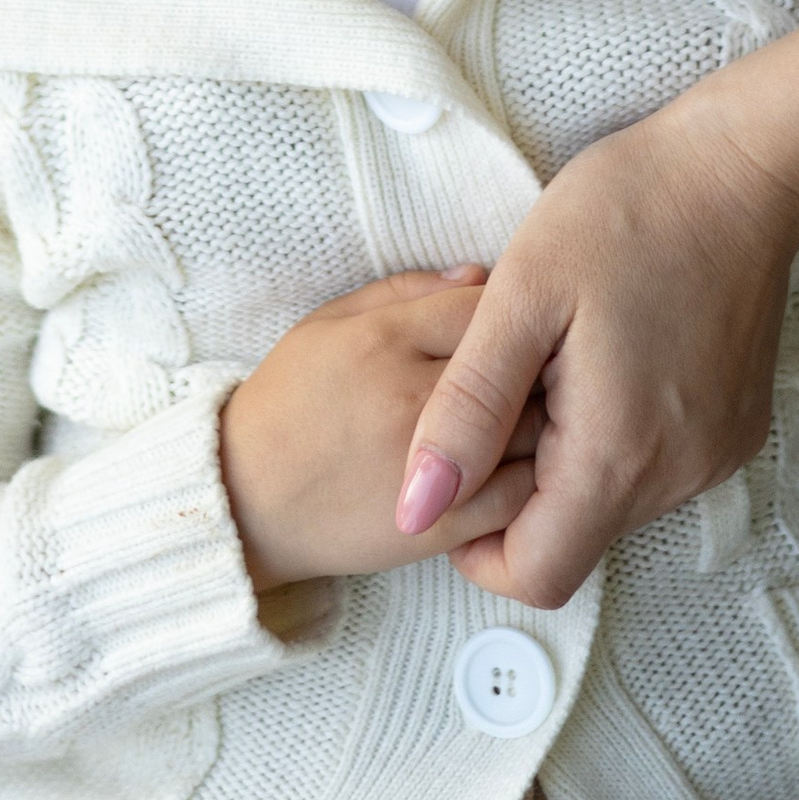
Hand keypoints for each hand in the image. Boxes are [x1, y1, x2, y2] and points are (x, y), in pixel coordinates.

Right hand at [219, 272, 542, 589]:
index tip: (519, 320)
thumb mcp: (328, 323)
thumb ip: (406, 290)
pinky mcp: (441, 525)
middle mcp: (412, 398)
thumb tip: (480, 274)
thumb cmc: (287, 404)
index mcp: (383, 339)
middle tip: (553, 365)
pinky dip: (541, 480)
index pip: (487, 305)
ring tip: (551, 413)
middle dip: (546, 363)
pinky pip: (523, 498)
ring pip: (535, 433)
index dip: (515, 309)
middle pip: (524, 366)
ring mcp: (432, 466)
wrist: (245, 503)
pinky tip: (533, 465)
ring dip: (552, 420)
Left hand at [393, 95, 798, 610]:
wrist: (742, 165)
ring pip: (612, 503)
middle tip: (511, 378)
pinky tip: (608, 353)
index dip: (477, 542)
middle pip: (573, 538)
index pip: (535, 576)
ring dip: (569, 454)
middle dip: (522, 482)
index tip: (460, 462)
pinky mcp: (735, 431)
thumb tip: (413, 509)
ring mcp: (716, 456)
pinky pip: (656, 468)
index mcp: (619, 454)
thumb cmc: (626, 210)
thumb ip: (464, 410)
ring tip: (560, 355)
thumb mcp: (521, 295)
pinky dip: (616, 434)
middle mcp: (679, 475)